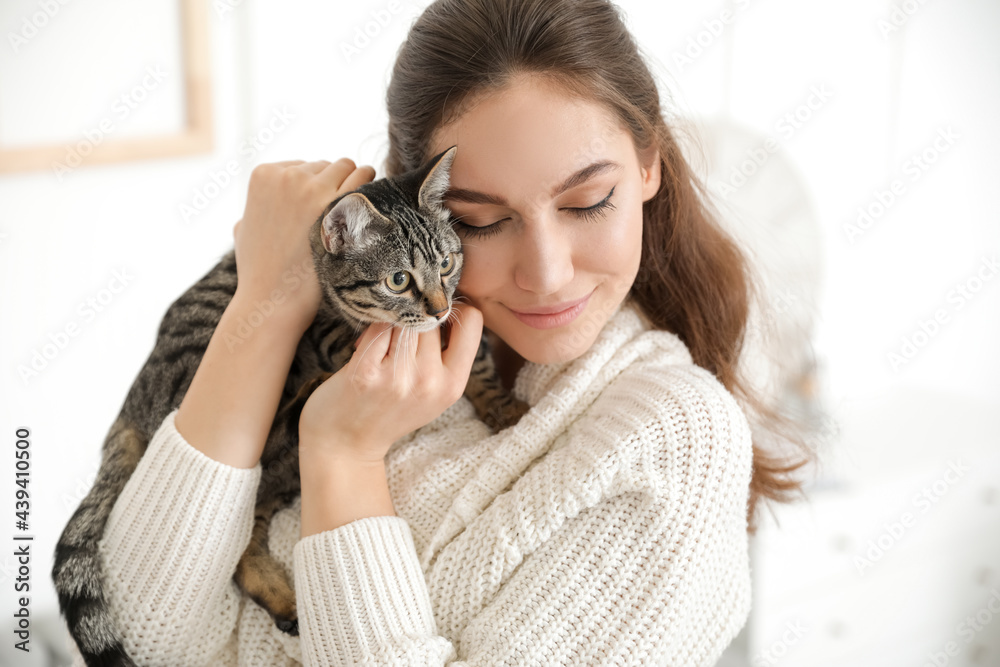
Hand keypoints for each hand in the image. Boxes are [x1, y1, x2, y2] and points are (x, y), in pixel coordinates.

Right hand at [232, 159, 375, 330]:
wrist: (274, 298)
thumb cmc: (259, 271)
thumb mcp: (243, 230)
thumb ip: (251, 211)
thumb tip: (255, 211)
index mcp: (264, 174)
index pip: (303, 166)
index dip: (315, 188)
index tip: (318, 209)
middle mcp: (289, 175)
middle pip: (327, 166)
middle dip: (335, 186)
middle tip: (340, 213)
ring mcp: (314, 188)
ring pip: (348, 167)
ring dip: (356, 184)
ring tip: (357, 211)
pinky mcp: (339, 204)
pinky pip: (365, 177)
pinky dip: (370, 187)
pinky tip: (371, 206)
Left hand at [298, 302, 483, 462]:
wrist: (346, 443)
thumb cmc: (390, 410)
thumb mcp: (434, 392)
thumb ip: (446, 356)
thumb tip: (445, 303)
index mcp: (454, 384)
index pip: (472, 321)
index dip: (453, 311)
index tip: (435, 318)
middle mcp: (430, 381)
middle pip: (431, 317)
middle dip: (415, 319)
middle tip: (400, 339)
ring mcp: (398, 378)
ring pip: (404, 318)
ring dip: (392, 324)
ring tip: (383, 347)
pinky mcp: (365, 372)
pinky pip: (377, 327)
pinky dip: (370, 331)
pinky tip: (364, 350)